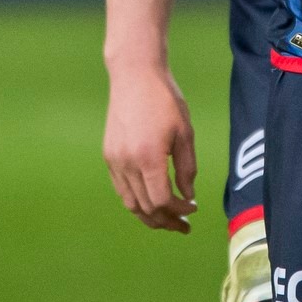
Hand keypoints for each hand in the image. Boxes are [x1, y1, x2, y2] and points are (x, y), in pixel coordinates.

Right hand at [104, 63, 197, 233]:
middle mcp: (127, 163)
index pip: (162, 201)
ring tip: (168, 221)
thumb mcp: (184, 132)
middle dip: (166, 221)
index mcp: (148, 157)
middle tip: (183, 225)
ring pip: (130, 203)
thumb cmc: (164, 100)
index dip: (178, 211)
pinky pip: (121, 189)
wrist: (134, 76)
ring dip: (149, 216)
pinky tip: (151, 201)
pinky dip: (136, 201)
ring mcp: (114, 161)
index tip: (192, 210)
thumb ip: (187, 167)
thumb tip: (188, 197)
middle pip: (145, 207)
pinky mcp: (108, 156)